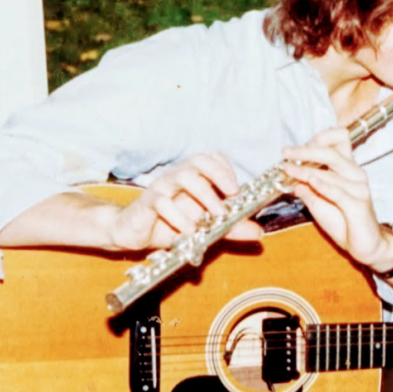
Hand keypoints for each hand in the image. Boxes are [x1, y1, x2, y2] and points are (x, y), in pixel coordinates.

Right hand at [110, 152, 261, 249]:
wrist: (134, 232)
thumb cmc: (172, 223)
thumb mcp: (207, 227)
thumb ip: (231, 228)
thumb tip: (258, 233)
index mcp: (193, 176)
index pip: (213, 158)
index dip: (227, 170)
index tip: (237, 190)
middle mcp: (178, 175)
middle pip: (199, 160)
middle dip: (219, 175)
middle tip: (232, 196)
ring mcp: (162, 187)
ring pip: (182, 177)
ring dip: (203, 195)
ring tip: (214, 217)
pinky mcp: (147, 203)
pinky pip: (162, 203)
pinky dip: (179, 218)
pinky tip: (189, 231)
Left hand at [280, 129, 392, 271]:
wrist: (366, 246)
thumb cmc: (344, 222)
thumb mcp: (320, 204)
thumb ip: (308, 190)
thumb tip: (292, 180)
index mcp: (348, 169)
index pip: (340, 141)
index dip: (318, 139)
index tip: (295, 148)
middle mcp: (355, 174)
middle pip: (331, 153)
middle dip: (306, 151)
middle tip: (286, 152)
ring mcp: (359, 188)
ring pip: (330, 172)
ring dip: (305, 170)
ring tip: (289, 170)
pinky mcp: (358, 204)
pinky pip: (338, 192)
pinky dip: (322, 185)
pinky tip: (309, 181)